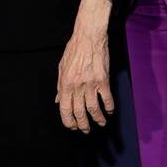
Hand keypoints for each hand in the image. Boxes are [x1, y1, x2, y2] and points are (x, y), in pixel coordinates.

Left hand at [56, 0, 113, 132]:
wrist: (88, 37)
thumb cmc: (74, 50)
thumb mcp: (61, 67)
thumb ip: (60, 86)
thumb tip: (58, 100)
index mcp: (65, 83)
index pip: (65, 109)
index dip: (68, 121)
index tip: (72, 126)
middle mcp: (77, 86)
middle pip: (79, 112)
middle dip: (83, 125)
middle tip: (86, 129)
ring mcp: (90, 84)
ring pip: (93, 109)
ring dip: (97, 119)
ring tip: (100, 123)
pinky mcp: (103, 80)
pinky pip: (107, 99)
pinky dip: (108, 107)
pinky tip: (109, 111)